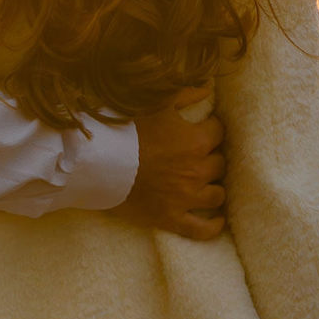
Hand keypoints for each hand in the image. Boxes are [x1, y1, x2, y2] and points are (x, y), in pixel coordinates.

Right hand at [114, 93, 226, 240]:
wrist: (100, 163)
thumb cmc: (126, 130)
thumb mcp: (156, 104)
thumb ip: (184, 94)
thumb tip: (207, 88)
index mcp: (195, 141)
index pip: (218, 132)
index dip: (211, 128)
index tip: (203, 127)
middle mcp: (197, 171)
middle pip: (219, 163)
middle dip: (210, 156)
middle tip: (198, 154)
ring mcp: (186, 198)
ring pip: (216, 195)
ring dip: (213, 186)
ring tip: (205, 182)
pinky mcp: (172, 218)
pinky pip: (202, 229)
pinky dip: (213, 226)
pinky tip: (218, 219)